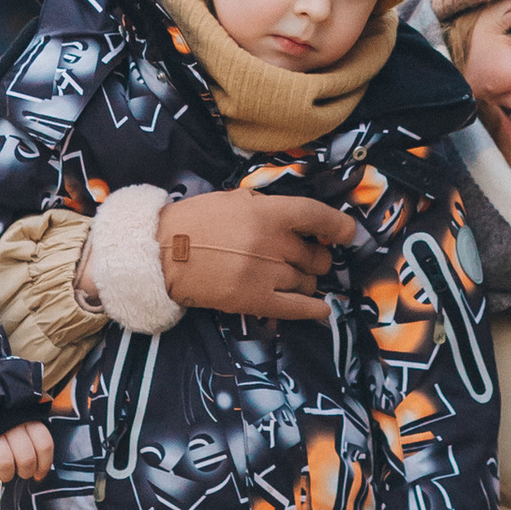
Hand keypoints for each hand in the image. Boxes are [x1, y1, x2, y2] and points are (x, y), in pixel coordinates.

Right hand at [0, 420, 53, 487]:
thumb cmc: (10, 425)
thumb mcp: (27, 423)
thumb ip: (37, 440)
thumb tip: (44, 468)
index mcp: (29, 419)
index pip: (44, 445)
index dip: (44, 465)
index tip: (39, 474)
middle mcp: (12, 425)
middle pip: (26, 458)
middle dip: (26, 472)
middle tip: (22, 472)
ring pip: (5, 463)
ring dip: (7, 476)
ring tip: (6, 475)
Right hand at [154, 191, 356, 320]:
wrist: (162, 254)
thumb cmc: (198, 222)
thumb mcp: (236, 200)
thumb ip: (271, 209)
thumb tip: (305, 222)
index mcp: (268, 212)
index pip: (318, 217)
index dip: (339, 226)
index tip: (348, 233)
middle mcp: (272, 243)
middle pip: (315, 255)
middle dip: (316, 258)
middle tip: (305, 258)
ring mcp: (266, 274)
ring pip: (307, 282)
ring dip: (306, 281)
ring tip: (293, 278)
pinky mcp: (255, 300)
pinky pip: (296, 308)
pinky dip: (314, 310)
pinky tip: (321, 310)